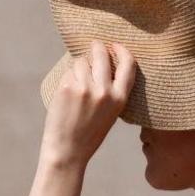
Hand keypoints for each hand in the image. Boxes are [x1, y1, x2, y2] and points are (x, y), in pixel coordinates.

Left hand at [42, 39, 135, 166]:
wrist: (67, 151)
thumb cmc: (89, 134)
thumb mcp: (111, 113)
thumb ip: (111, 91)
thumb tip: (104, 62)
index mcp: (119, 98)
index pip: (128, 64)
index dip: (122, 50)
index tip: (115, 45)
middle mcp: (104, 91)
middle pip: (101, 55)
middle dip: (97, 47)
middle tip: (94, 44)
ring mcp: (85, 88)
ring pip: (81, 61)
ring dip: (79, 66)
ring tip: (76, 84)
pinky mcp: (67, 88)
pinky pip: (68, 72)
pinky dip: (67, 77)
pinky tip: (66, 94)